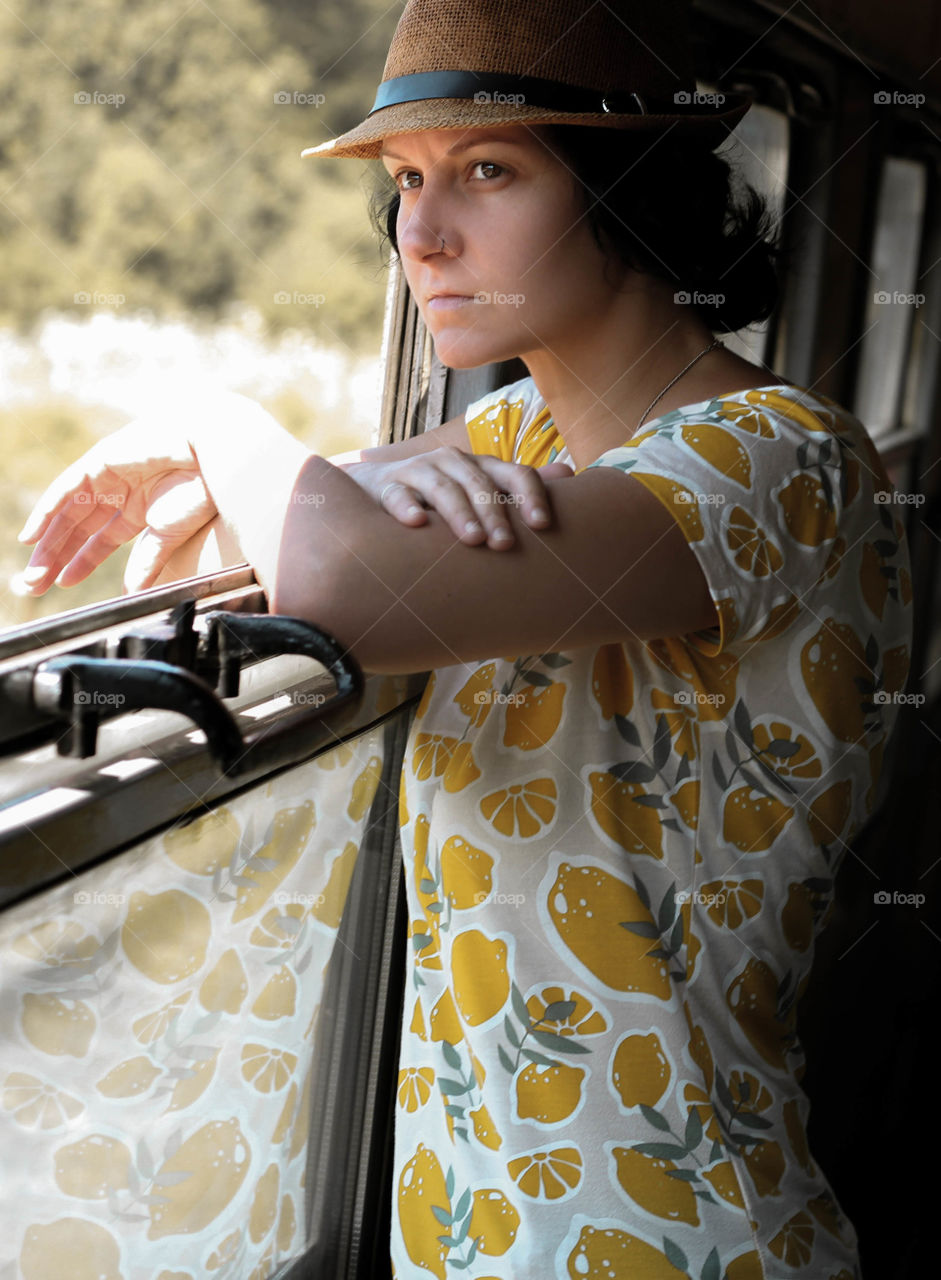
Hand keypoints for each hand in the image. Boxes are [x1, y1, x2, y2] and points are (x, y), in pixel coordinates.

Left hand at [14, 416, 216, 595]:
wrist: (209, 458)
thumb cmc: (198, 493)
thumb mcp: (168, 535)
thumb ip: (146, 562)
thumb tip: (132, 592)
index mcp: (139, 512)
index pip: (101, 541)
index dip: (81, 562)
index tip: (63, 583)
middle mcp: (120, 494)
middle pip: (79, 528)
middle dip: (56, 556)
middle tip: (36, 584)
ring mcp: (109, 476)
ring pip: (68, 512)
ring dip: (47, 541)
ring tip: (33, 570)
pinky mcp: (100, 460)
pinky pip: (66, 489)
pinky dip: (46, 512)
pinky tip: (32, 536)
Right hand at [348, 448, 575, 547]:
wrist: (376, 490)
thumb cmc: (439, 498)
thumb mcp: (480, 492)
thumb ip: (519, 486)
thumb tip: (569, 473)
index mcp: (482, 467)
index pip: (514, 473)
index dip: (531, 496)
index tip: (542, 526)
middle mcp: (453, 463)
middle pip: (479, 483)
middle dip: (494, 513)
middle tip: (505, 545)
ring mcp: (418, 471)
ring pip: (442, 487)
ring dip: (459, 512)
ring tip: (472, 540)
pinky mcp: (387, 486)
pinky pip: (396, 495)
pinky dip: (405, 506)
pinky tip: (416, 522)